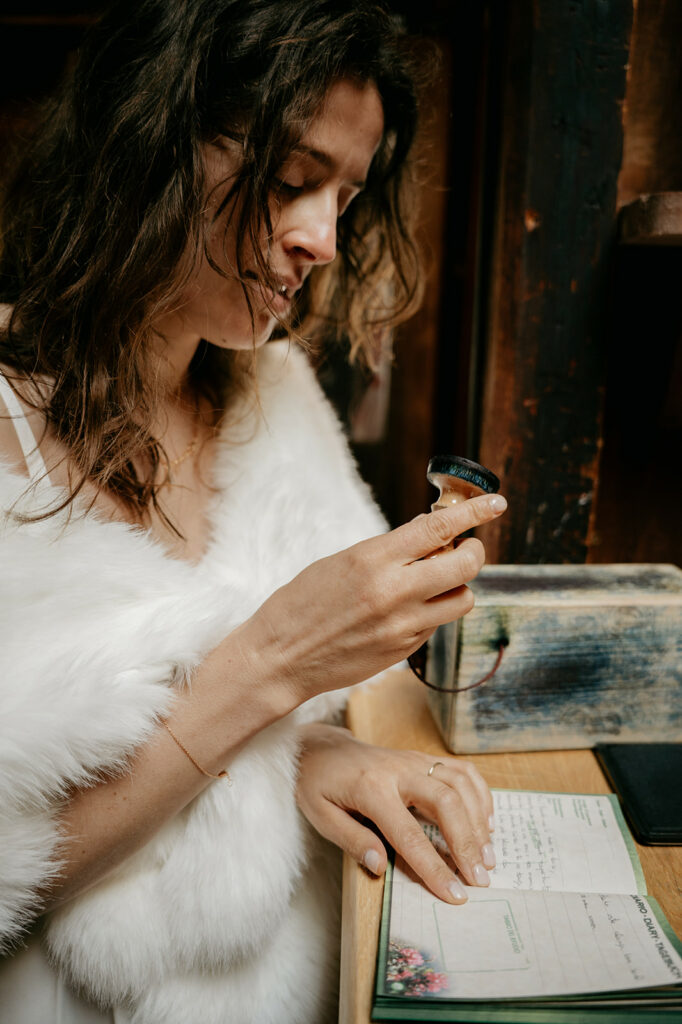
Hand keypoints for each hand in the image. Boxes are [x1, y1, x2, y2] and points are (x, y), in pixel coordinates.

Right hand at [239, 493, 506, 702]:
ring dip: (458, 585)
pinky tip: (409, 607)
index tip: (495, 503)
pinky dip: (434, 610)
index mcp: (373, 560)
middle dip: (473, 552)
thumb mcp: (341, 562)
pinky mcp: (404, 651)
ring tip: (435, 580)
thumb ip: (387, 550)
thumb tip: (428, 534)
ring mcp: (402, 626)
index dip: (474, 512)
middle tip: (467, 546)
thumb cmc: (302, 603)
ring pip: (462, 599)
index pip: (438, 529)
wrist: (280, 658)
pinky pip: (438, 624)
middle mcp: (394, 592)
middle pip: (464, 566)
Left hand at [296, 724, 495, 903]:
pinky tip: (485, 821)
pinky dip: (479, 793)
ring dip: (479, 820)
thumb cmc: (317, 784)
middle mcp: (398, 769)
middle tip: (481, 878)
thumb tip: (381, 866)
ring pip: (458, 783)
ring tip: (488, 856)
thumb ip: (352, 840)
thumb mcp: (320, 816)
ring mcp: (412, 759)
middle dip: (468, 842)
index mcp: (371, 789)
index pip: (409, 834)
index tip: (456, 894)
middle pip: (446, 802)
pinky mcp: (421, 757)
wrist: (319, 746)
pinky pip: (460, 770)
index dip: (434, 867)